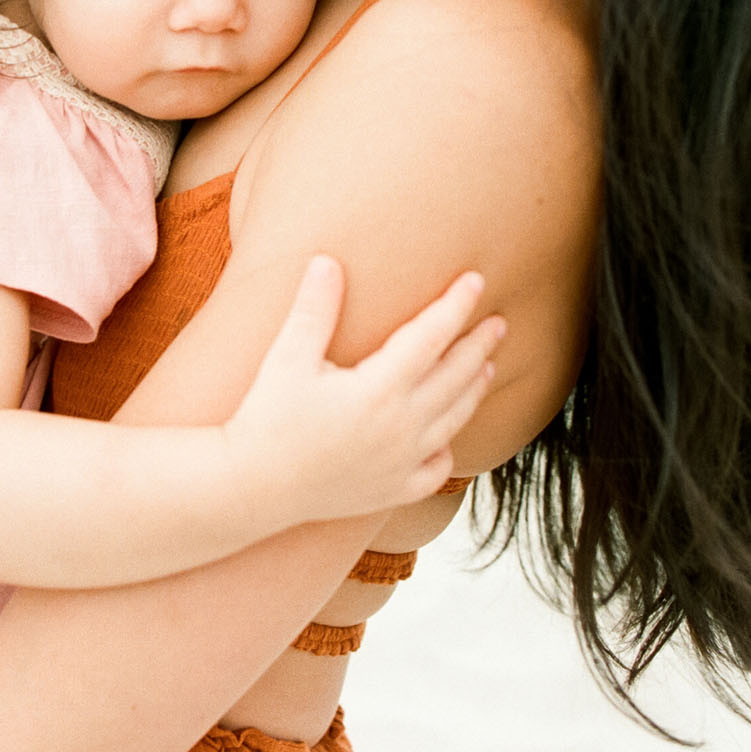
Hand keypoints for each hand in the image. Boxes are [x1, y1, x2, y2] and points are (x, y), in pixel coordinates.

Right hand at [222, 256, 501, 526]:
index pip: (431, 336)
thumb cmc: (266, 418)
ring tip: (486, 368)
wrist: (252, 488)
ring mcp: (402, 463)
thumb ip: (314, 309)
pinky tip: (447, 438)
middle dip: (479, 346)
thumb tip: (327, 260)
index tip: (476, 281)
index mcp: (380, 389)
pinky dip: (447, 449)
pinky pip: (436, 470)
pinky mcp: (392, 491)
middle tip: (498, 323)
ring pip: (454, 420)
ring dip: (473, 390)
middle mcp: (402, 427)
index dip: (456, 306)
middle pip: (455, 377)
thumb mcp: (287, 357)